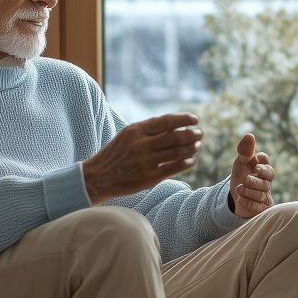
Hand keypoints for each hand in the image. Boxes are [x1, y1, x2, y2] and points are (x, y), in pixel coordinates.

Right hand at [82, 112, 201, 203]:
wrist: (97, 178)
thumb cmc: (115, 155)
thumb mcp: (127, 136)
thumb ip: (148, 131)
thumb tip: (175, 125)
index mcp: (135, 130)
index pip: (166, 121)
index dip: (184, 119)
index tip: (195, 119)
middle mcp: (140, 144)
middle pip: (174, 136)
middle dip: (191, 134)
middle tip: (200, 134)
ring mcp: (145, 161)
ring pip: (176, 152)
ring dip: (191, 148)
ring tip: (197, 146)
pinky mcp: (148, 178)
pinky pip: (173, 168)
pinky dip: (185, 163)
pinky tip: (191, 161)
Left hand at [229, 133, 274, 218]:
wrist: (237, 196)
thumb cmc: (242, 174)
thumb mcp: (241, 162)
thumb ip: (245, 150)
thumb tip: (250, 135)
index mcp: (262, 166)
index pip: (265, 160)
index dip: (262, 161)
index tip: (254, 163)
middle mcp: (266, 180)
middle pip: (267, 178)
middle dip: (257, 178)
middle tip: (246, 179)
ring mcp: (265, 194)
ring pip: (262, 193)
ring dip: (250, 191)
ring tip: (240, 188)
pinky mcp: (262, 207)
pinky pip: (259, 206)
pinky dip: (249, 202)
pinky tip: (240, 199)